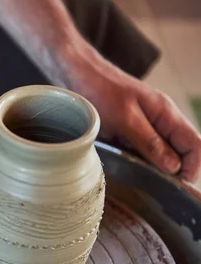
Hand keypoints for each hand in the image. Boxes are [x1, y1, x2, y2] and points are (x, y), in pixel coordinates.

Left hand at [67, 50, 200, 181]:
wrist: (75, 74)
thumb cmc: (100, 90)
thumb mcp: (126, 118)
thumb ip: (150, 142)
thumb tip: (174, 167)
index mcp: (166, 113)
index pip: (195, 144)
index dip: (192, 166)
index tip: (178, 186)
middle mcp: (159, 120)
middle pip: (179, 152)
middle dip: (172, 172)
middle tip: (155, 189)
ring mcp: (143, 126)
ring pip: (158, 154)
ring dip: (152, 168)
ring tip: (138, 182)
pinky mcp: (126, 131)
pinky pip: (138, 151)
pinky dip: (135, 162)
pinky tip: (123, 170)